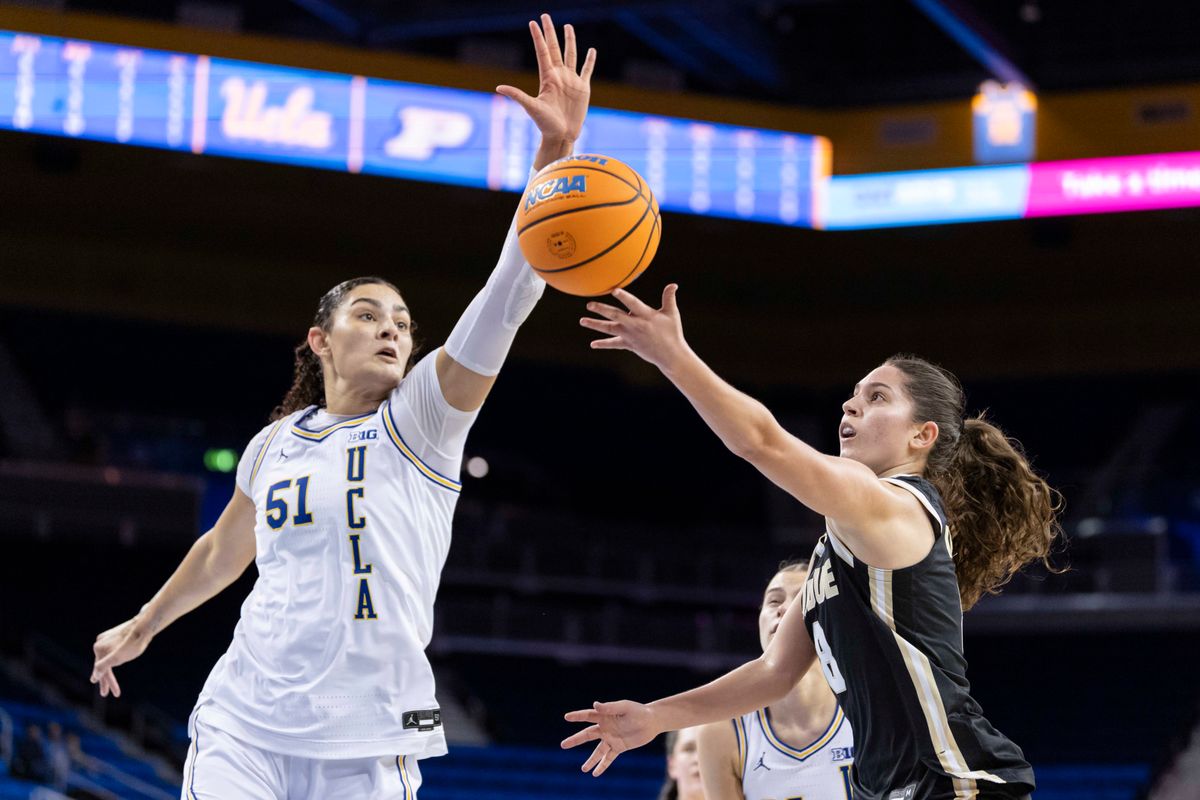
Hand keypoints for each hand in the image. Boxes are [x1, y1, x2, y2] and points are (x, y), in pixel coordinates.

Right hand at [90, 614, 154, 697]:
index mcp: (98, 648)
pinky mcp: (114, 635)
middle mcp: (99, 642)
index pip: (102, 670)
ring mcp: (106, 638)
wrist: (146, 625)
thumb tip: (94, 676)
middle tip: (106, 693)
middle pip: (103, 664)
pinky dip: (111, 660)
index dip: (106, 683)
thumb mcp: (118, 658)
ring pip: (107, 658)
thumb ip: (104, 667)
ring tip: (108, 681)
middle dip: (106, 679)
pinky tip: (112, 663)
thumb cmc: (134, 643)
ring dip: (108, 670)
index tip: (107, 694)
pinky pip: (110, 651)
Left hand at [496, 14, 595, 167]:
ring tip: (568, 26)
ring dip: (569, 41)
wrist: (561, 135)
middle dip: (550, 32)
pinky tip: (591, 50)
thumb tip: (499, 87)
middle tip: (546, 15)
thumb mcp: (531, 107)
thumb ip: (517, 95)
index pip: (542, 52)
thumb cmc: (544, 124)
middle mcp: (558, 76)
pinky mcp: (583, 88)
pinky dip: (589, 61)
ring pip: (571, 55)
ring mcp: (571, 81)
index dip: (538, 37)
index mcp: (547, 77)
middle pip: (554, 48)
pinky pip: (587, 71)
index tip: (533, 22)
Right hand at [561, 700, 660, 775]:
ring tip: (583, 769)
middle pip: (587, 735)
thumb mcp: (624, 707)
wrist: (652, 721)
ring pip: (597, 751)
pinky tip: (595, 773)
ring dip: (590, 760)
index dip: (577, 716)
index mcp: (605, 716)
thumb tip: (595, 705)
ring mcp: (611, 738)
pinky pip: (609, 758)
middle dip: (575, 740)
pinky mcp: (619, 747)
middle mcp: (606, 728)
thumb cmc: (638, 711)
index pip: (588, 716)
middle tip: (563, 745)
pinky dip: (602, 766)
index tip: (566, 717)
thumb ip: (610, 707)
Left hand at [580, 285, 689, 372]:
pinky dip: (603, 344)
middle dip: (601, 310)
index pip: (633, 304)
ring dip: (595, 325)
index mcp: (646, 315)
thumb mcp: (672, 314)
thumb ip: (669, 298)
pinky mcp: (628, 344)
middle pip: (615, 315)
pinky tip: (593, 344)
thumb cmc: (672, 332)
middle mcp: (635, 325)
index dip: (623, 297)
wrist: (670, 355)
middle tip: (589, 304)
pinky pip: (614, 344)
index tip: (613, 290)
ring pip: (609, 329)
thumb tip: (673, 284)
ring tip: (582, 321)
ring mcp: (630, 336)